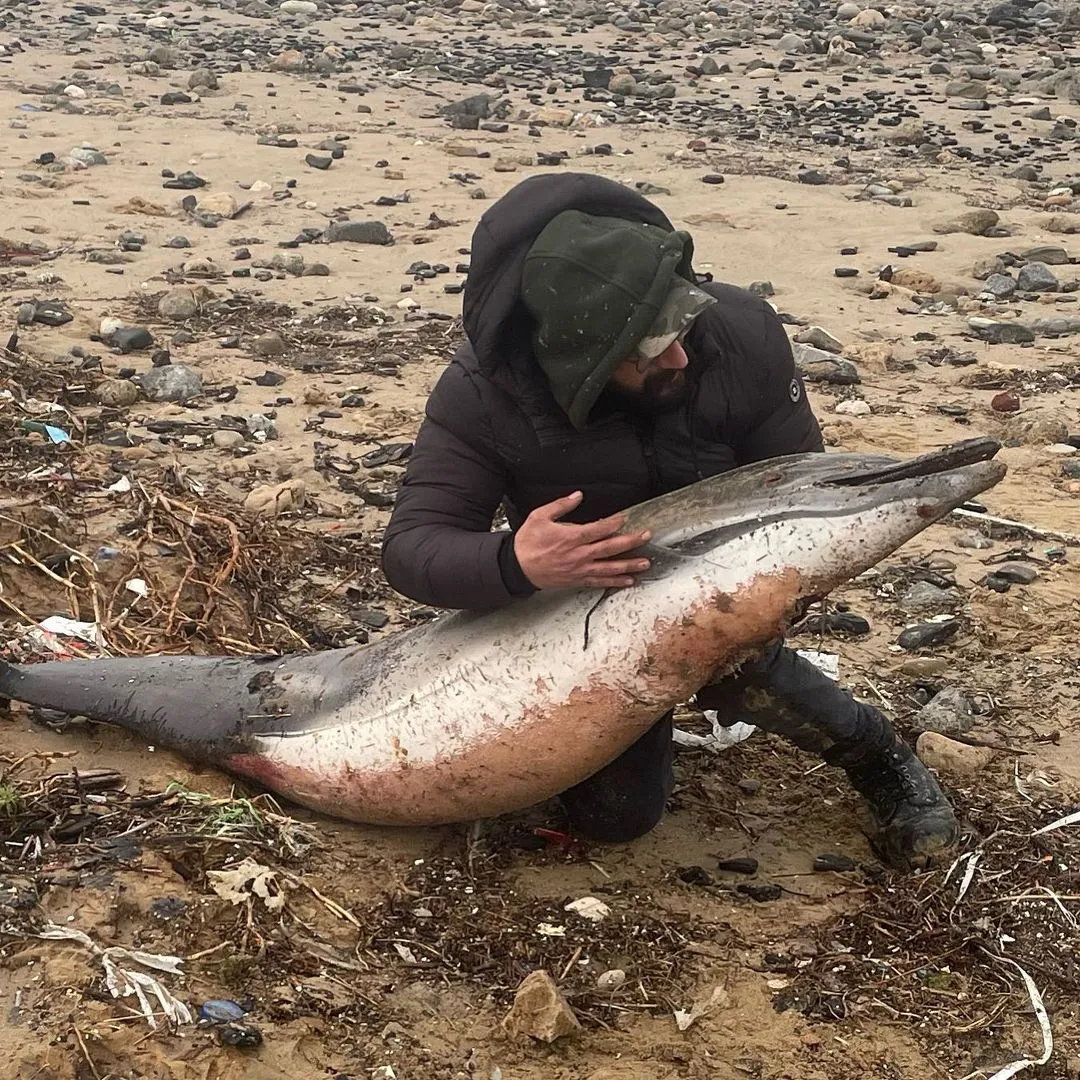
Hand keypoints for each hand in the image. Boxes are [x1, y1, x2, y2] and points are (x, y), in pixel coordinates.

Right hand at [513, 491, 651, 590]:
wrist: (517, 567)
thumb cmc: (528, 542)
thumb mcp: (540, 517)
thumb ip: (561, 505)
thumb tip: (578, 495)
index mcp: (571, 537)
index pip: (599, 528)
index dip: (614, 522)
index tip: (625, 517)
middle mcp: (579, 555)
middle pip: (610, 548)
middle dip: (631, 542)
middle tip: (646, 536)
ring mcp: (580, 570)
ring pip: (610, 568)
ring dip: (629, 565)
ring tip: (646, 563)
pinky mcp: (577, 580)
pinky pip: (600, 582)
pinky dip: (615, 582)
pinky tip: (628, 580)